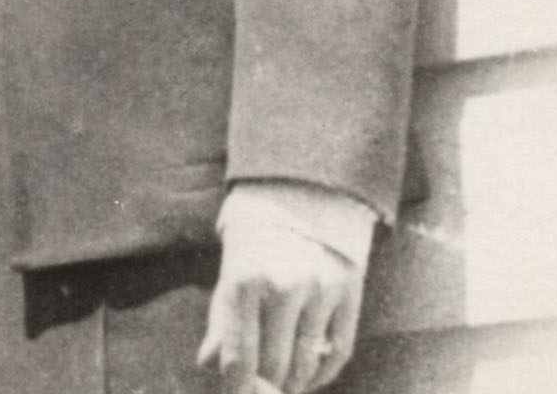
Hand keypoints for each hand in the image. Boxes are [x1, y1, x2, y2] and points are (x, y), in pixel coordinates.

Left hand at [198, 186, 365, 393]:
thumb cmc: (258, 229)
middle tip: (264, 387)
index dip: (237, 386)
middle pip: (273, 367)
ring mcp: (319, 289)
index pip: (238, 359)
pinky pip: (339, 352)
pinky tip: (313, 373)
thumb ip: (222, 316)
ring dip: (295, 382)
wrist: (306, 183)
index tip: (240, 390)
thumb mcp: (231, 264)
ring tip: (286, 382)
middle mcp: (282, 286)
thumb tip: (207, 363)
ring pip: (306, 365)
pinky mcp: (349, 290)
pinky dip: (325, 372)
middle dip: (266, 385)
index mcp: (243, 279)